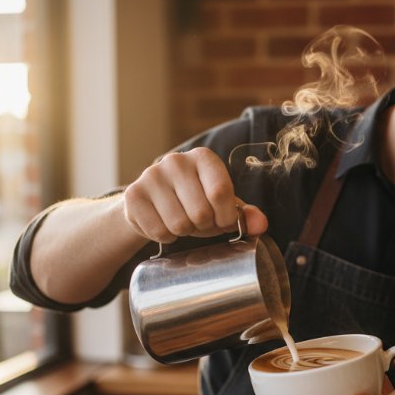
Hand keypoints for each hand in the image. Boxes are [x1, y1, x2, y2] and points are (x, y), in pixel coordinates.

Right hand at [123, 147, 267, 243]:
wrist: (151, 202)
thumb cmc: (193, 202)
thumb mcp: (221, 205)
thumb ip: (244, 214)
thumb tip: (261, 225)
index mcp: (204, 158)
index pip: (220, 192)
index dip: (224, 217)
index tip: (222, 221)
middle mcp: (176, 161)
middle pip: (200, 212)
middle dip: (203, 227)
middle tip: (198, 222)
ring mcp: (151, 175)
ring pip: (179, 224)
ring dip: (184, 232)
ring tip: (181, 221)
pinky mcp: (133, 194)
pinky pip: (158, 231)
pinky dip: (164, 236)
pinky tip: (163, 223)